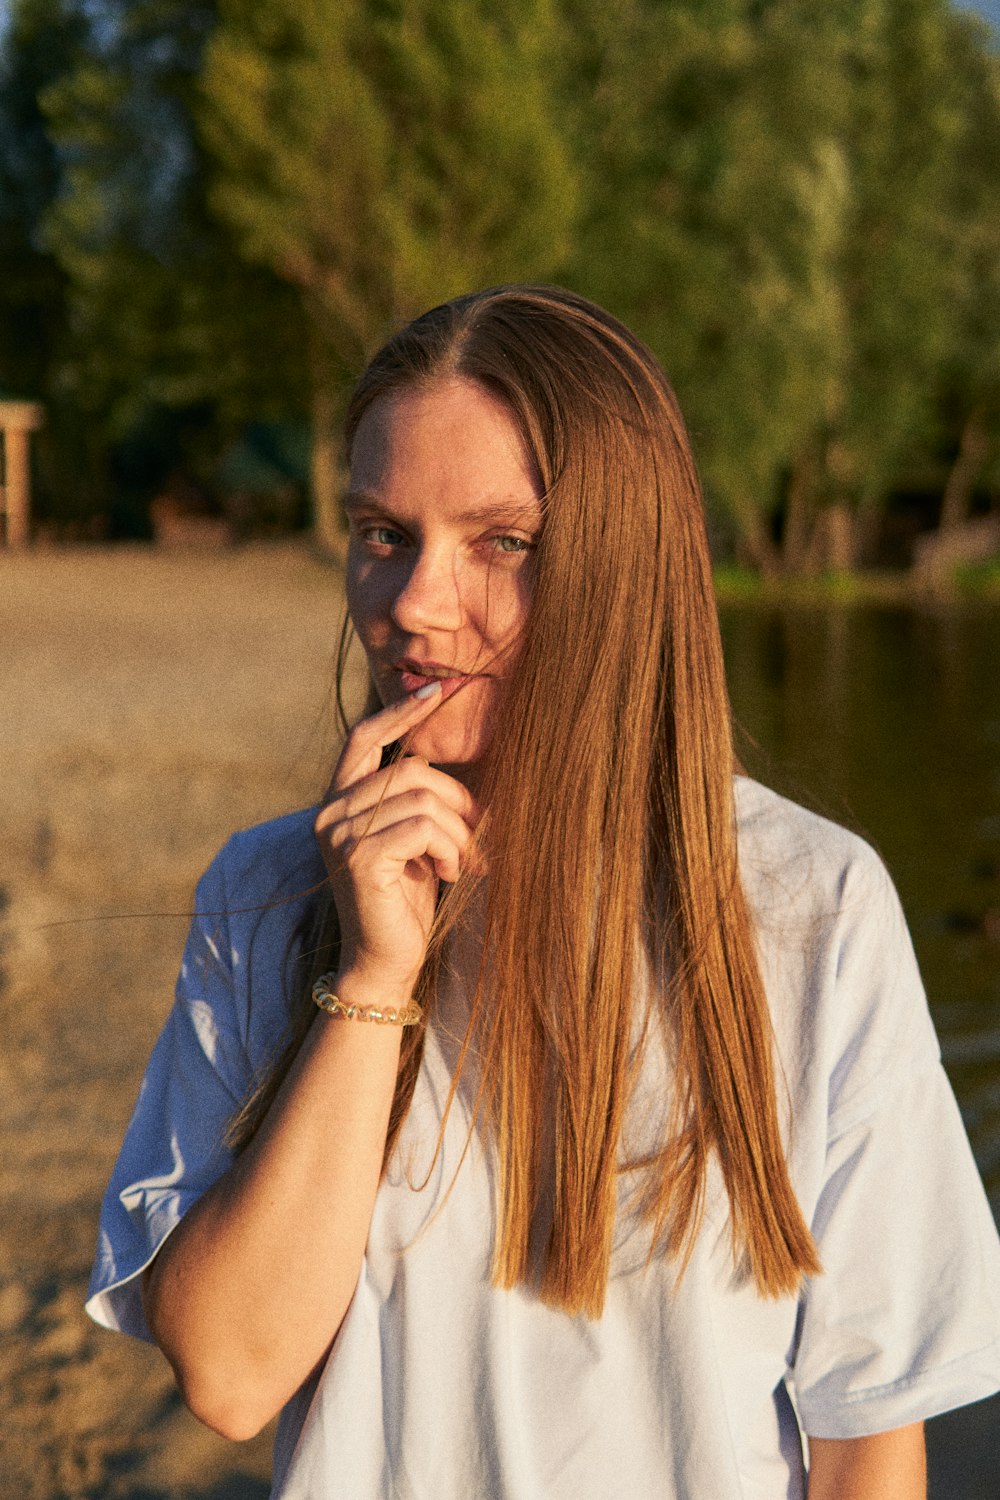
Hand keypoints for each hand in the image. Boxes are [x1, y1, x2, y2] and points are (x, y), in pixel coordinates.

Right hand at [314, 687, 479, 990]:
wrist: (386, 961)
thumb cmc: (407, 899)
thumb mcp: (413, 838)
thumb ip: (416, 797)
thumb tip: (446, 754)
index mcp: (338, 801)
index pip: (365, 737)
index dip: (402, 710)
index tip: (440, 688)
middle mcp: (329, 812)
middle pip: (413, 772)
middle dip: (458, 802)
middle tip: (478, 839)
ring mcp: (340, 834)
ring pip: (423, 799)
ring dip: (458, 833)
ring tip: (462, 864)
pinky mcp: (359, 858)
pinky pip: (423, 827)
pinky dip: (449, 849)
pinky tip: (449, 874)